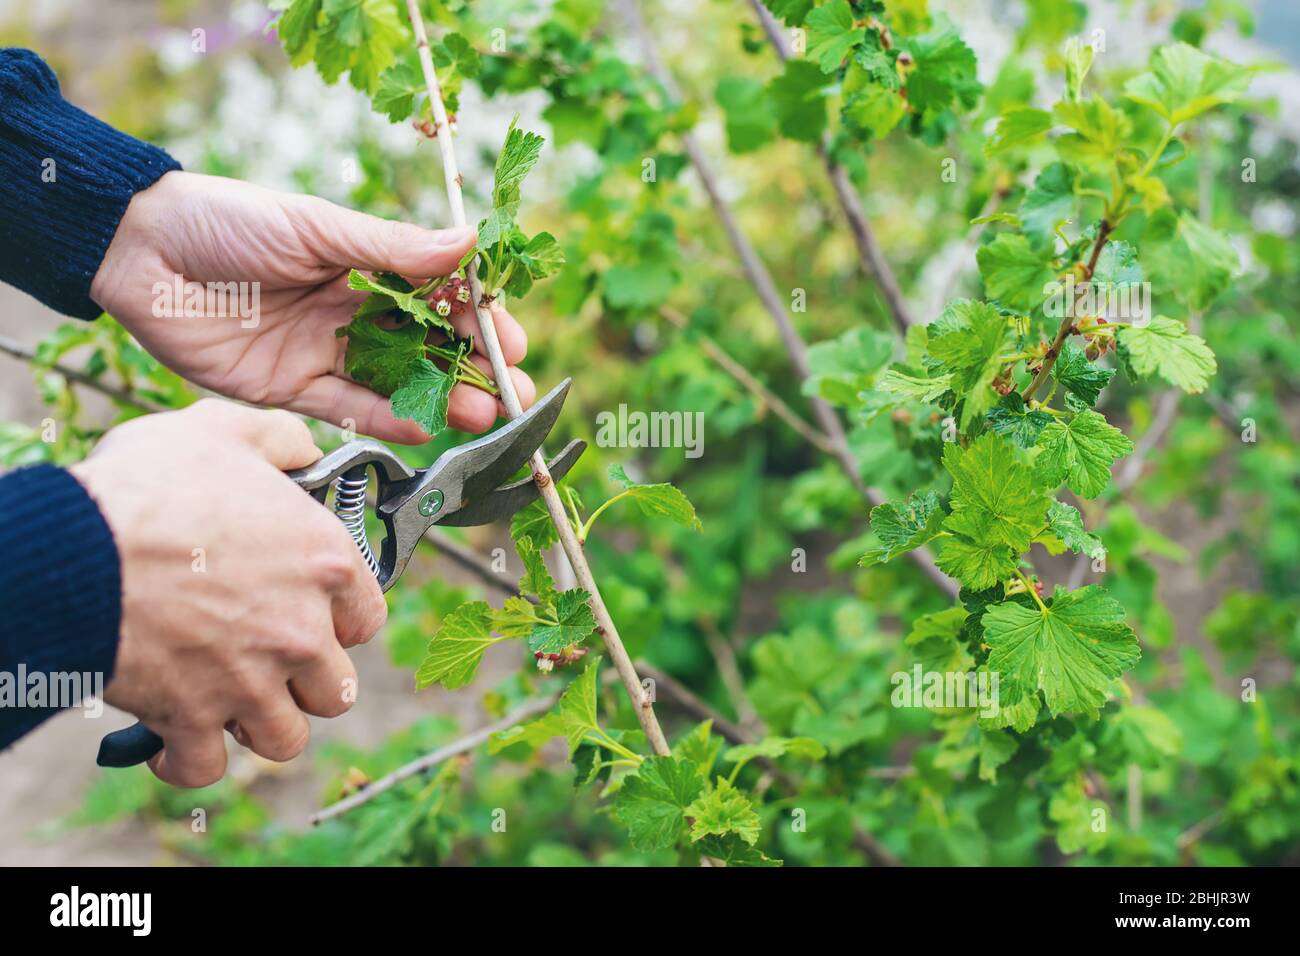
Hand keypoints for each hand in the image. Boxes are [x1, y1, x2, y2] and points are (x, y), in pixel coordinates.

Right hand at [71, 400, 385, 786]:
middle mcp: (302, 629)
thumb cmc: (147, 487)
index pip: (368, 618)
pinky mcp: (194, 718)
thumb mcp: (223, 432)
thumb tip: (306, 451)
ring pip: (285, 738)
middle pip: (336, 689)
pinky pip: (206, 768)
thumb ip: (279, 440)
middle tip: (269, 662)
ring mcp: (252, 680)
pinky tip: (171, 739)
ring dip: (258, 724)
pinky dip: (187, 761)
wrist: (72, 547)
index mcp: (324, 563)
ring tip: (228, 701)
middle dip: (305, 682)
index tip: (314, 618)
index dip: (340, 621)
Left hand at [90, 171, 535, 440]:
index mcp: (363, 263)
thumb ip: (392, 247)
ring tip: (485, 416)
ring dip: (441, 400)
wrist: (140, 254)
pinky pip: (346, 407)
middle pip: (426, 347)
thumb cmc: (228, 220)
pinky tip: (424, 427)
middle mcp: (350, 311)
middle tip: (515, 394)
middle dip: (473, 371)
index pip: (438, 297)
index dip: (477, 320)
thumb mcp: (317, 226)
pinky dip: (385, 418)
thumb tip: (471, 242)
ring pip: (395, 382)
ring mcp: (322, 351)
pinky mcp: (288, 387)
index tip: (513, 340)